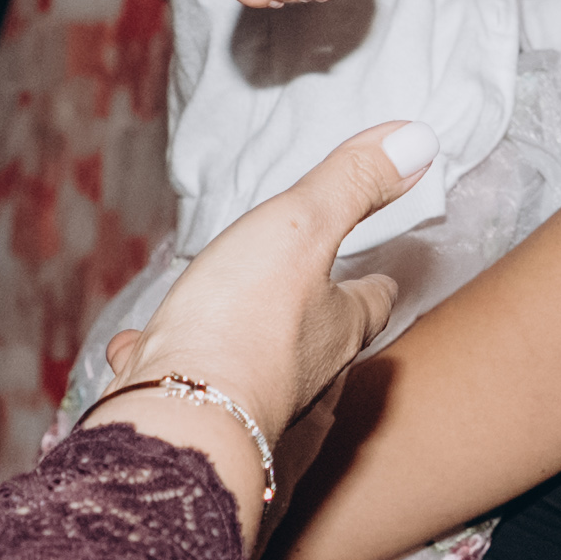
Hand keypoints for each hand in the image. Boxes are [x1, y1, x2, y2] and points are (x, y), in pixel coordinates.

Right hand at [83, 119, 433, 541]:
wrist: (178, 420)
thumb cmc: (245, 323)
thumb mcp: (303, 227)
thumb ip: (352, 184)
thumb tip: (417, 140)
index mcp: (337, 327)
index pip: (373, 303)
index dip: (376, 285)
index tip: (381, 273)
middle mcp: (299, 371)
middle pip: (318, 337)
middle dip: (312, 315)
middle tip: (307, 289)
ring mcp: (242, 394)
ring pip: (247, 358)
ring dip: (238, 334)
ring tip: (220, 307)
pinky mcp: (189, 408)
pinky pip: (181, 376)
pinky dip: (167, 358)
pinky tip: (143, 349)